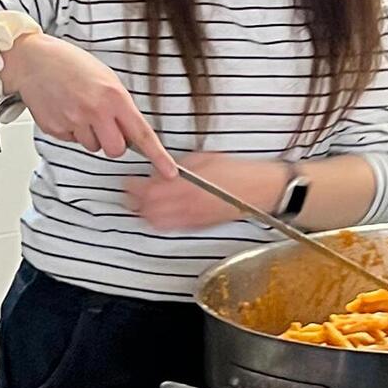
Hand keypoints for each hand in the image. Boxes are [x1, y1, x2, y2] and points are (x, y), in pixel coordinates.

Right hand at [0, 33, 175, 176]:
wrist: (35, 60)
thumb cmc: (72, 64)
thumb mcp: (107, 78)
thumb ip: (120, 105)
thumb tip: (131, 131)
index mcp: (113, 97)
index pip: (141, 134)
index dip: (158, 156)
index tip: (169, 171)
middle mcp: (94, 111)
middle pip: (115, 150)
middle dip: (114, 142)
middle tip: (105, 124)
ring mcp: (73, 122)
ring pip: (93, 147)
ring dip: (91, 135)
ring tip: (80, 109)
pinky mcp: (55, 129)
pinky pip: (72, 141)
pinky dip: (72, 131)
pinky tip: (66, 111)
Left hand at [125, 152, 292, 231]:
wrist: (260, 190)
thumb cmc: (237, 172)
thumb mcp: (204, 159)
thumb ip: (178, 166)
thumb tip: (159, 169)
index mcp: (186, 185)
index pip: (147, 190)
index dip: (132, 186)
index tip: (127, 180)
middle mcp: (186, 205)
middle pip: (147, 209)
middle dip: (133, 201)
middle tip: (129, 192)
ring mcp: (192, 218)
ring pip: (155, 222)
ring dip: (144, 213)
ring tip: (141, 204)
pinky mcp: (199, 226)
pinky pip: (171, 228)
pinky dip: (159, 222)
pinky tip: (158, 214)